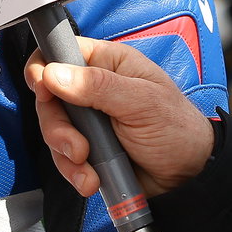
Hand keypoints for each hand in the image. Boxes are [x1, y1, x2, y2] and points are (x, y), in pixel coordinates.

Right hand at [25, 38, 213, 197]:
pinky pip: (64, 157)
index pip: (61, 52)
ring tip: (88, 167)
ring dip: (65, 154)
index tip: (42, 89)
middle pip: (49, 98)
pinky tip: (91, 180)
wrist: (189, 176)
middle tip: (77, 147)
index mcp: (108, 63)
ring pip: (54, 130)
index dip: (44, 68)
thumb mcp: (141, 102)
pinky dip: (73, 171)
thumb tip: (53, 73)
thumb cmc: (177, 128)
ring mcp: (89, 120)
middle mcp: (93, 88)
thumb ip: (98, 87)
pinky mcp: (88, 148)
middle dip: (57, 126)